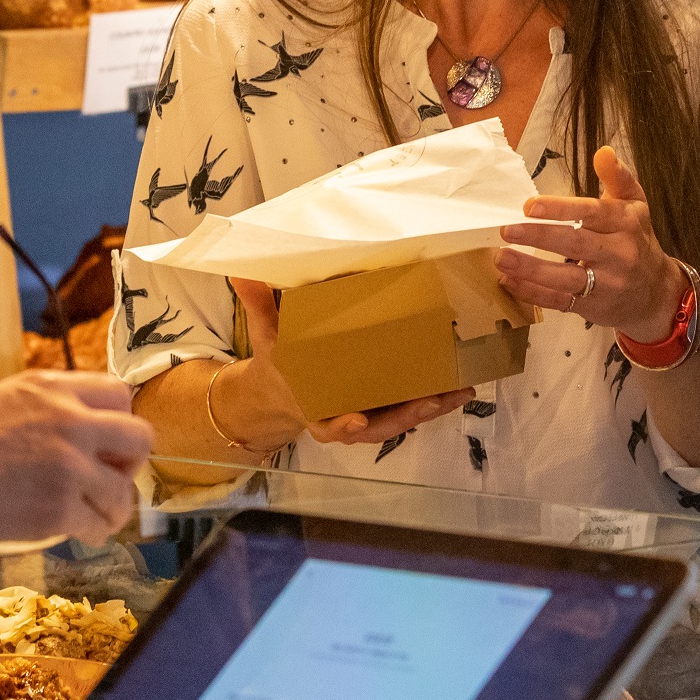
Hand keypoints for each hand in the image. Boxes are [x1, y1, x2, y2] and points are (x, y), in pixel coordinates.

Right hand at [0, 370, 151, 544]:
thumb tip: (63, 434)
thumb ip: (41, 411)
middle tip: (105, 480)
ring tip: (91, 517)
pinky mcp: (58, 507)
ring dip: (112, 507)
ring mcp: (68, 464)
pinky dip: (92, 533)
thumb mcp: (0, 400)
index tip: (102, 446)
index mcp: (52, 387)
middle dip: (127, 463)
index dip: (116, 425)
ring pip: (125, 490)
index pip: (120, 395)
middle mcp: (70, 419)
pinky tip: (74, 533)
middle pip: (140, 437)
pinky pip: (99, 524)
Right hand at [226, 277, 472, 448]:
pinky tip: (458, 386)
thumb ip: (259, 306)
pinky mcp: (384, 405)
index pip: (327, 425)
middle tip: (431, 400)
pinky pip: (409, 407)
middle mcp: (343, 417)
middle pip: (377, 425)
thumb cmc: (279, 363)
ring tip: (458, 390)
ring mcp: (366, 414)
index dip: (342, 426)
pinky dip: (433, 400)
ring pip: (400, 418)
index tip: (357, 420)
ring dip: (430, 407)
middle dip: (406, 415)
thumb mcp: (265, 336)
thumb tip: (241, 273)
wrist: (282, 390)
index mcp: (313, 407)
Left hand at [498, 148, 686, 339]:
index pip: (592, 213)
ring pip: (565, 278)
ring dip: (530, 268)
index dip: (561, 209)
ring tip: (501, 257)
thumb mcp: (635, 205)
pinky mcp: (592, 307)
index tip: (530, 206)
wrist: (658, 293)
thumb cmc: (637, 240)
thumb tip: (603, 151)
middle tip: (506, 229)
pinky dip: (532, 293)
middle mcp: (618, 254)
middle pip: (575, 244)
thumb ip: (618, 177)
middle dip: (539, 237)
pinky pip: (559, 301)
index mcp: (625, 223)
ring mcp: (606, 284)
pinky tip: (509, 281)